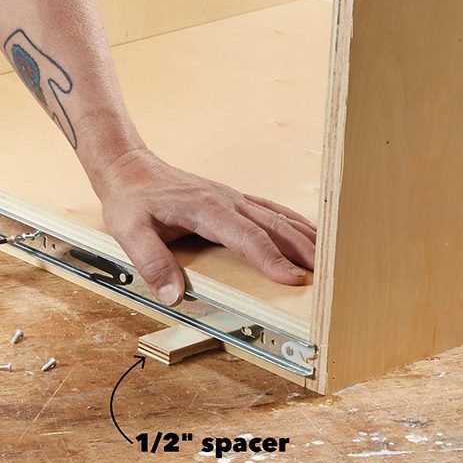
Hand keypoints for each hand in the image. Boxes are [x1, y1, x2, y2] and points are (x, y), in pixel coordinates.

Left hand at [92, 149, 315, 305]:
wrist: (128, 168)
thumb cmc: (130, 200)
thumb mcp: (129, 231)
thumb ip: (151, 262)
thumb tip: (174, 295)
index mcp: (206, 209)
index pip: (247, 237)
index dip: (271, 259)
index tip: (294, 280)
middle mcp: (226, 201)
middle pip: (274, 227)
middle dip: (305, 252)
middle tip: (332, 278)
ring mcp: (232, 198)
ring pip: (279, 218)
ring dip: (307, 238)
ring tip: (334, 261)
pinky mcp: (233, 199)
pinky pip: (271, 211)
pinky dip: (295, 224)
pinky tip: (312, 235)